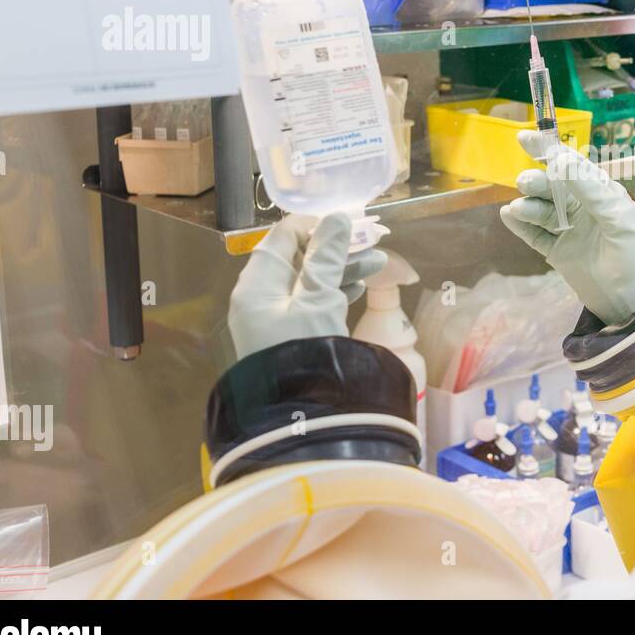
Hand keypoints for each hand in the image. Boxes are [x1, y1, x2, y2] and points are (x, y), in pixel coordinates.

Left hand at [228, 212, 386, 359]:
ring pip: (309, 281)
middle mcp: (261, 298)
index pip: (283, 237)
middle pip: (299, 258)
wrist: (300, 416)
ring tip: (377, 262)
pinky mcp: (290, 337)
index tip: (349, 222)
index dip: (316, 224)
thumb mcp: (319, 299)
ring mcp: (275, 319)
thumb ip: (328, 256)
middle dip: (336, 247)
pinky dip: (335, 292)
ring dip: (341, 269)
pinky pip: (312, 304)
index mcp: (257, 283)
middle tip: (371, 240)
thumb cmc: (304, 350)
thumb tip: (337, 218)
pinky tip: (361, 287)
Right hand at [500, 130, 634, 325]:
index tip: (526, 138)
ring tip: (518, 208)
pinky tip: (509, 216)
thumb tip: (561, 159)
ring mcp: (571, 231)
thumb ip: (591, 191)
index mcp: (604, 195)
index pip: (574, 166)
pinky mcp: (560, 253)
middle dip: (538, 182)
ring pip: (542, 210)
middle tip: (525, 182)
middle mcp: (585, 209)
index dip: (550, 150)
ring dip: (528, 205)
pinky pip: (536, 235)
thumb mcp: (621, 220)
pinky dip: (522, 226)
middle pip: (553, 187)